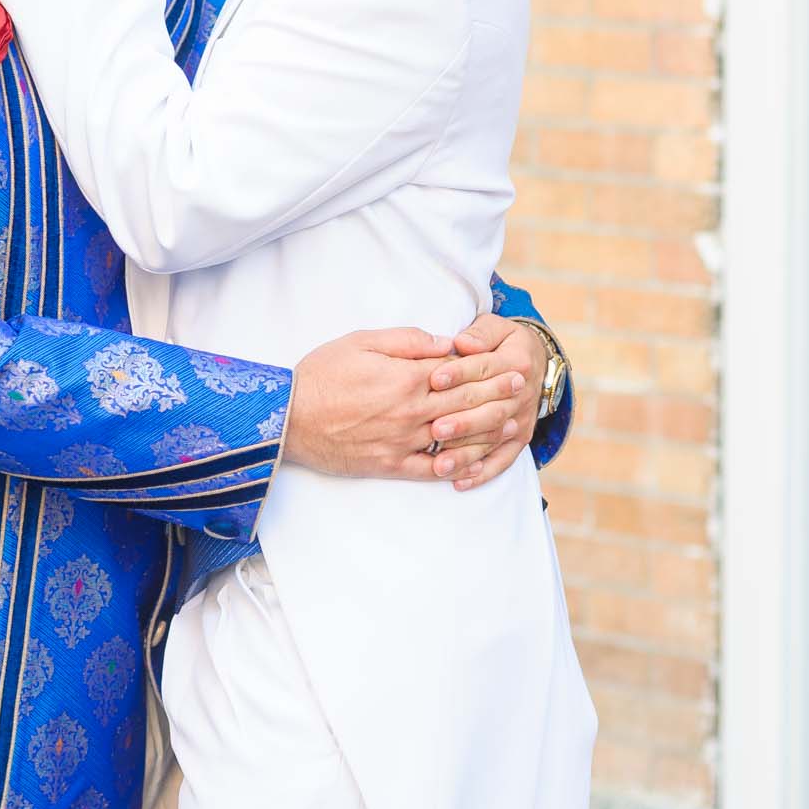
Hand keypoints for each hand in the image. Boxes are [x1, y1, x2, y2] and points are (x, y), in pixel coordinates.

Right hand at [284, 326, 524, 482]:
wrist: (287, 417)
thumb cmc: (321, 374)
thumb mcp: (361, 341)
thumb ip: (407, 341)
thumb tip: (445, 343)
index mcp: (408, 377)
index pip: (458, 371)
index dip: (487, 366)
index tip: (510, 363)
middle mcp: (412, 411)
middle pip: (465, 401)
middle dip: (497, 393)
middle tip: (522, 388)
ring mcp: (404, 441)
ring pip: (457, 436)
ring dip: (488, 430)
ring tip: (511, 424)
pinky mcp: (391, 465)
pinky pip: (432, 468)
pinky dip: (456, 466)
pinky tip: (475, 465)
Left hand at [428, 315, 547, 491]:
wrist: (535, 363)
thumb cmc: (503, 343)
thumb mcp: (496, 327)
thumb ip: (480, 333)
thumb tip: (463, 342)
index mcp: (516, 362)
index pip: (485, 369)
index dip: (459, 373)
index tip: (434, 378)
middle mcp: (522, 395)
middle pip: (490, 410)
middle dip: (462, 421)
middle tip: (435, 429)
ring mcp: (522, 421)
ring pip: (493, 439)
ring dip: (467, 454)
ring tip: (440, 464)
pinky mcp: (520, 440)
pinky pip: (502, 461)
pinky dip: (482, 474)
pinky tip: (459, 483)